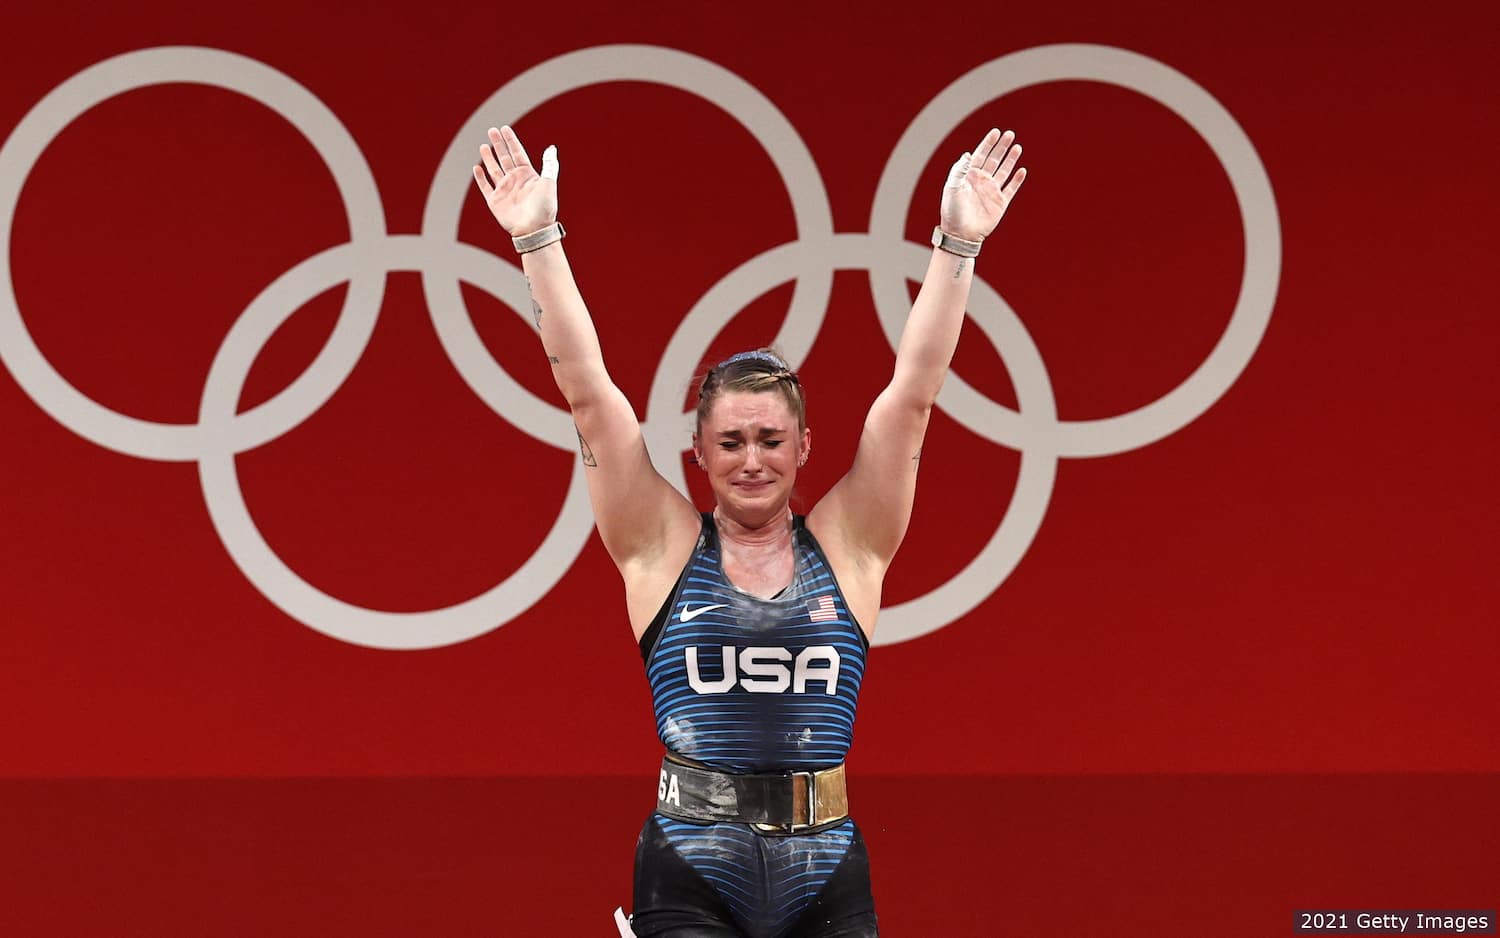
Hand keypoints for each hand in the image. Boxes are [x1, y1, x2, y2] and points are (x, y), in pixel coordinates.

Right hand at [472, 125, 558, 236]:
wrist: (534, 229)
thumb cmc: (544, 208)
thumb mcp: (549, 182)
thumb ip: (549, 164)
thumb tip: (552, 147)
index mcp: (528, 175)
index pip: (517, 152)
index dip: (511, 140)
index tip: (505, 128)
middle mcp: (515, 180)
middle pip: (504, 157)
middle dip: (498, 144)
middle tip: (492, 130)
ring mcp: (504, 190)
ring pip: (494, 170)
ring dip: (488, 158)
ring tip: (483, 145)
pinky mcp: (495, 201)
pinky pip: (485, 187)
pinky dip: (480, 178)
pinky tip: (477, 168)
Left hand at [939, 128, 1025, 242]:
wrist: (960, 235)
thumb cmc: (952, 212)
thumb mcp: (952, 188)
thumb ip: (960, 170)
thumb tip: (968, 154)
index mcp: (969, 176)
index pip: (980, 154)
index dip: (988, 143)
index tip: (996, 132)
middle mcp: (981, 181)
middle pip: (994, 159)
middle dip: (1002, 147)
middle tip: (1010, 134)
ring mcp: (991, 191)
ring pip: (1004, 171)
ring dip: (1011, 159)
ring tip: (1017, 147)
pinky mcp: (1000, 203)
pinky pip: (1011, 189)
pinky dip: (1017, 180)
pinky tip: (1022, 170)